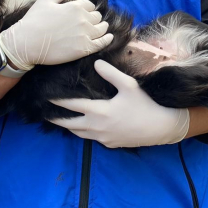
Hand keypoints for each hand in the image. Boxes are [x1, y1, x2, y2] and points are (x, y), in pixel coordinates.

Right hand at [0, 0, 112, 70]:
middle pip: (97, 16)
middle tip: (89, 22)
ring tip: (101, 28)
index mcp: (75, 7)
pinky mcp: (85, 49)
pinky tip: (109, 37)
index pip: (89, 5)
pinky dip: (107, 39)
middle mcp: (83, 19)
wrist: (27, 43)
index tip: (83, 13)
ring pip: (102, 28)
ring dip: (102, 27)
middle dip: (94, 17)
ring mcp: (85, 35)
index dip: (87, 8)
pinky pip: (102, 43)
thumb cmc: (34, 20)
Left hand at [49, 60, 189, 147]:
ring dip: (70, 126)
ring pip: (79, 134)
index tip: (46, 97)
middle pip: (70, 124)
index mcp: (99, 112)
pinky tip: (85, 125)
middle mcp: (97, 127)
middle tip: (46, 113)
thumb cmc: (146, 104)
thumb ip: (110, 74)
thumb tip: (96, 62)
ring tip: (61, 119)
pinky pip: (91, 138)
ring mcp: (103, 138)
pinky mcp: (110, 144)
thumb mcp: (129, 85)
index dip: (57, 101)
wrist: (161, 128)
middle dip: (57, 118)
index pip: (72, 106)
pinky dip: (84, 132)